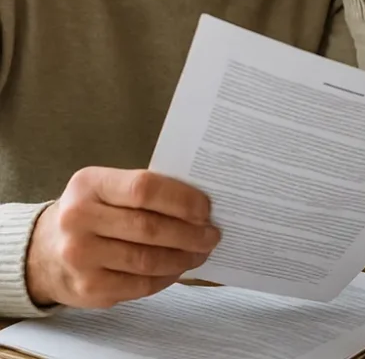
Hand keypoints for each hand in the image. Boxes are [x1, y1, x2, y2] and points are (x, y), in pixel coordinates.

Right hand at [25, 168, 220, 309]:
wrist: (44, 250)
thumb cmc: (93, 212)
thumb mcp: (108, 189)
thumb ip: (146, 192)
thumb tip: (201, 206)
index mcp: (90, 184)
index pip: (144, 188)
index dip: (182, 200)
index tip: (206, 209)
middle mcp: (79, 219)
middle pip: (150, 228)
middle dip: (190, 234)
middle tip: (212, 235)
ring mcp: (80, 256)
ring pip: (148, 260)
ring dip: (183, 258)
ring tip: (201, 252)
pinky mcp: (88, 287)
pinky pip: (140, 285)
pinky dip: (167, 278)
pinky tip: (178, 269)